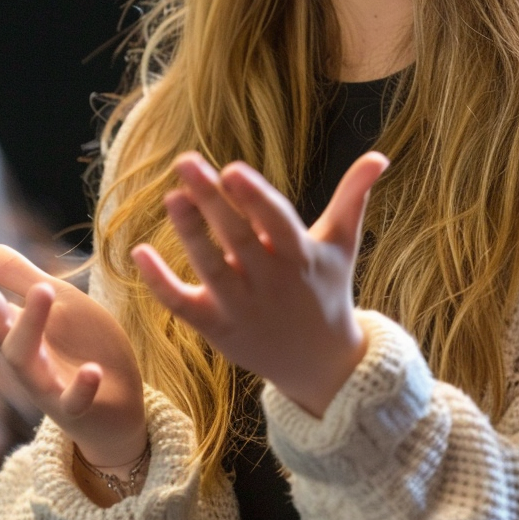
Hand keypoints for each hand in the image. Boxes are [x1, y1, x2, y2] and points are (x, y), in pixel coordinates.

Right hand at [0, 236, 145, 468]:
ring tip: (44, 289)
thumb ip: (24, 278)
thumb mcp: (60, 303)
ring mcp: (46, 382)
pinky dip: (80, 388)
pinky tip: (92, 372)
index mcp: (17, 326)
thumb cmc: (82, 347)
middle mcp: (23, 353)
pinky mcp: (76, 407)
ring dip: (30, 323)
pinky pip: (72, 401)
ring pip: (22, 357)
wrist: (115, 405)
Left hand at [131, 152, 387, 417]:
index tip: (231, 168)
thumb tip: (380, 155)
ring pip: (210, 269)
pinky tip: (138, 252)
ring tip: (171, 198)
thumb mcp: (342, 244)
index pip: (276, 222)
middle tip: (186, 163)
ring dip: (189, 234)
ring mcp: (242, 307)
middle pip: (237, 238)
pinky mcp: (217, 329)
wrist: (320, 365)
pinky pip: (184, 305)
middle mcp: (271, 282)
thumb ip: (354, 196)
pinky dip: (159, 283)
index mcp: (301, 257)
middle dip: (211, 200)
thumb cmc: (328, 290)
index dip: (254, 197)